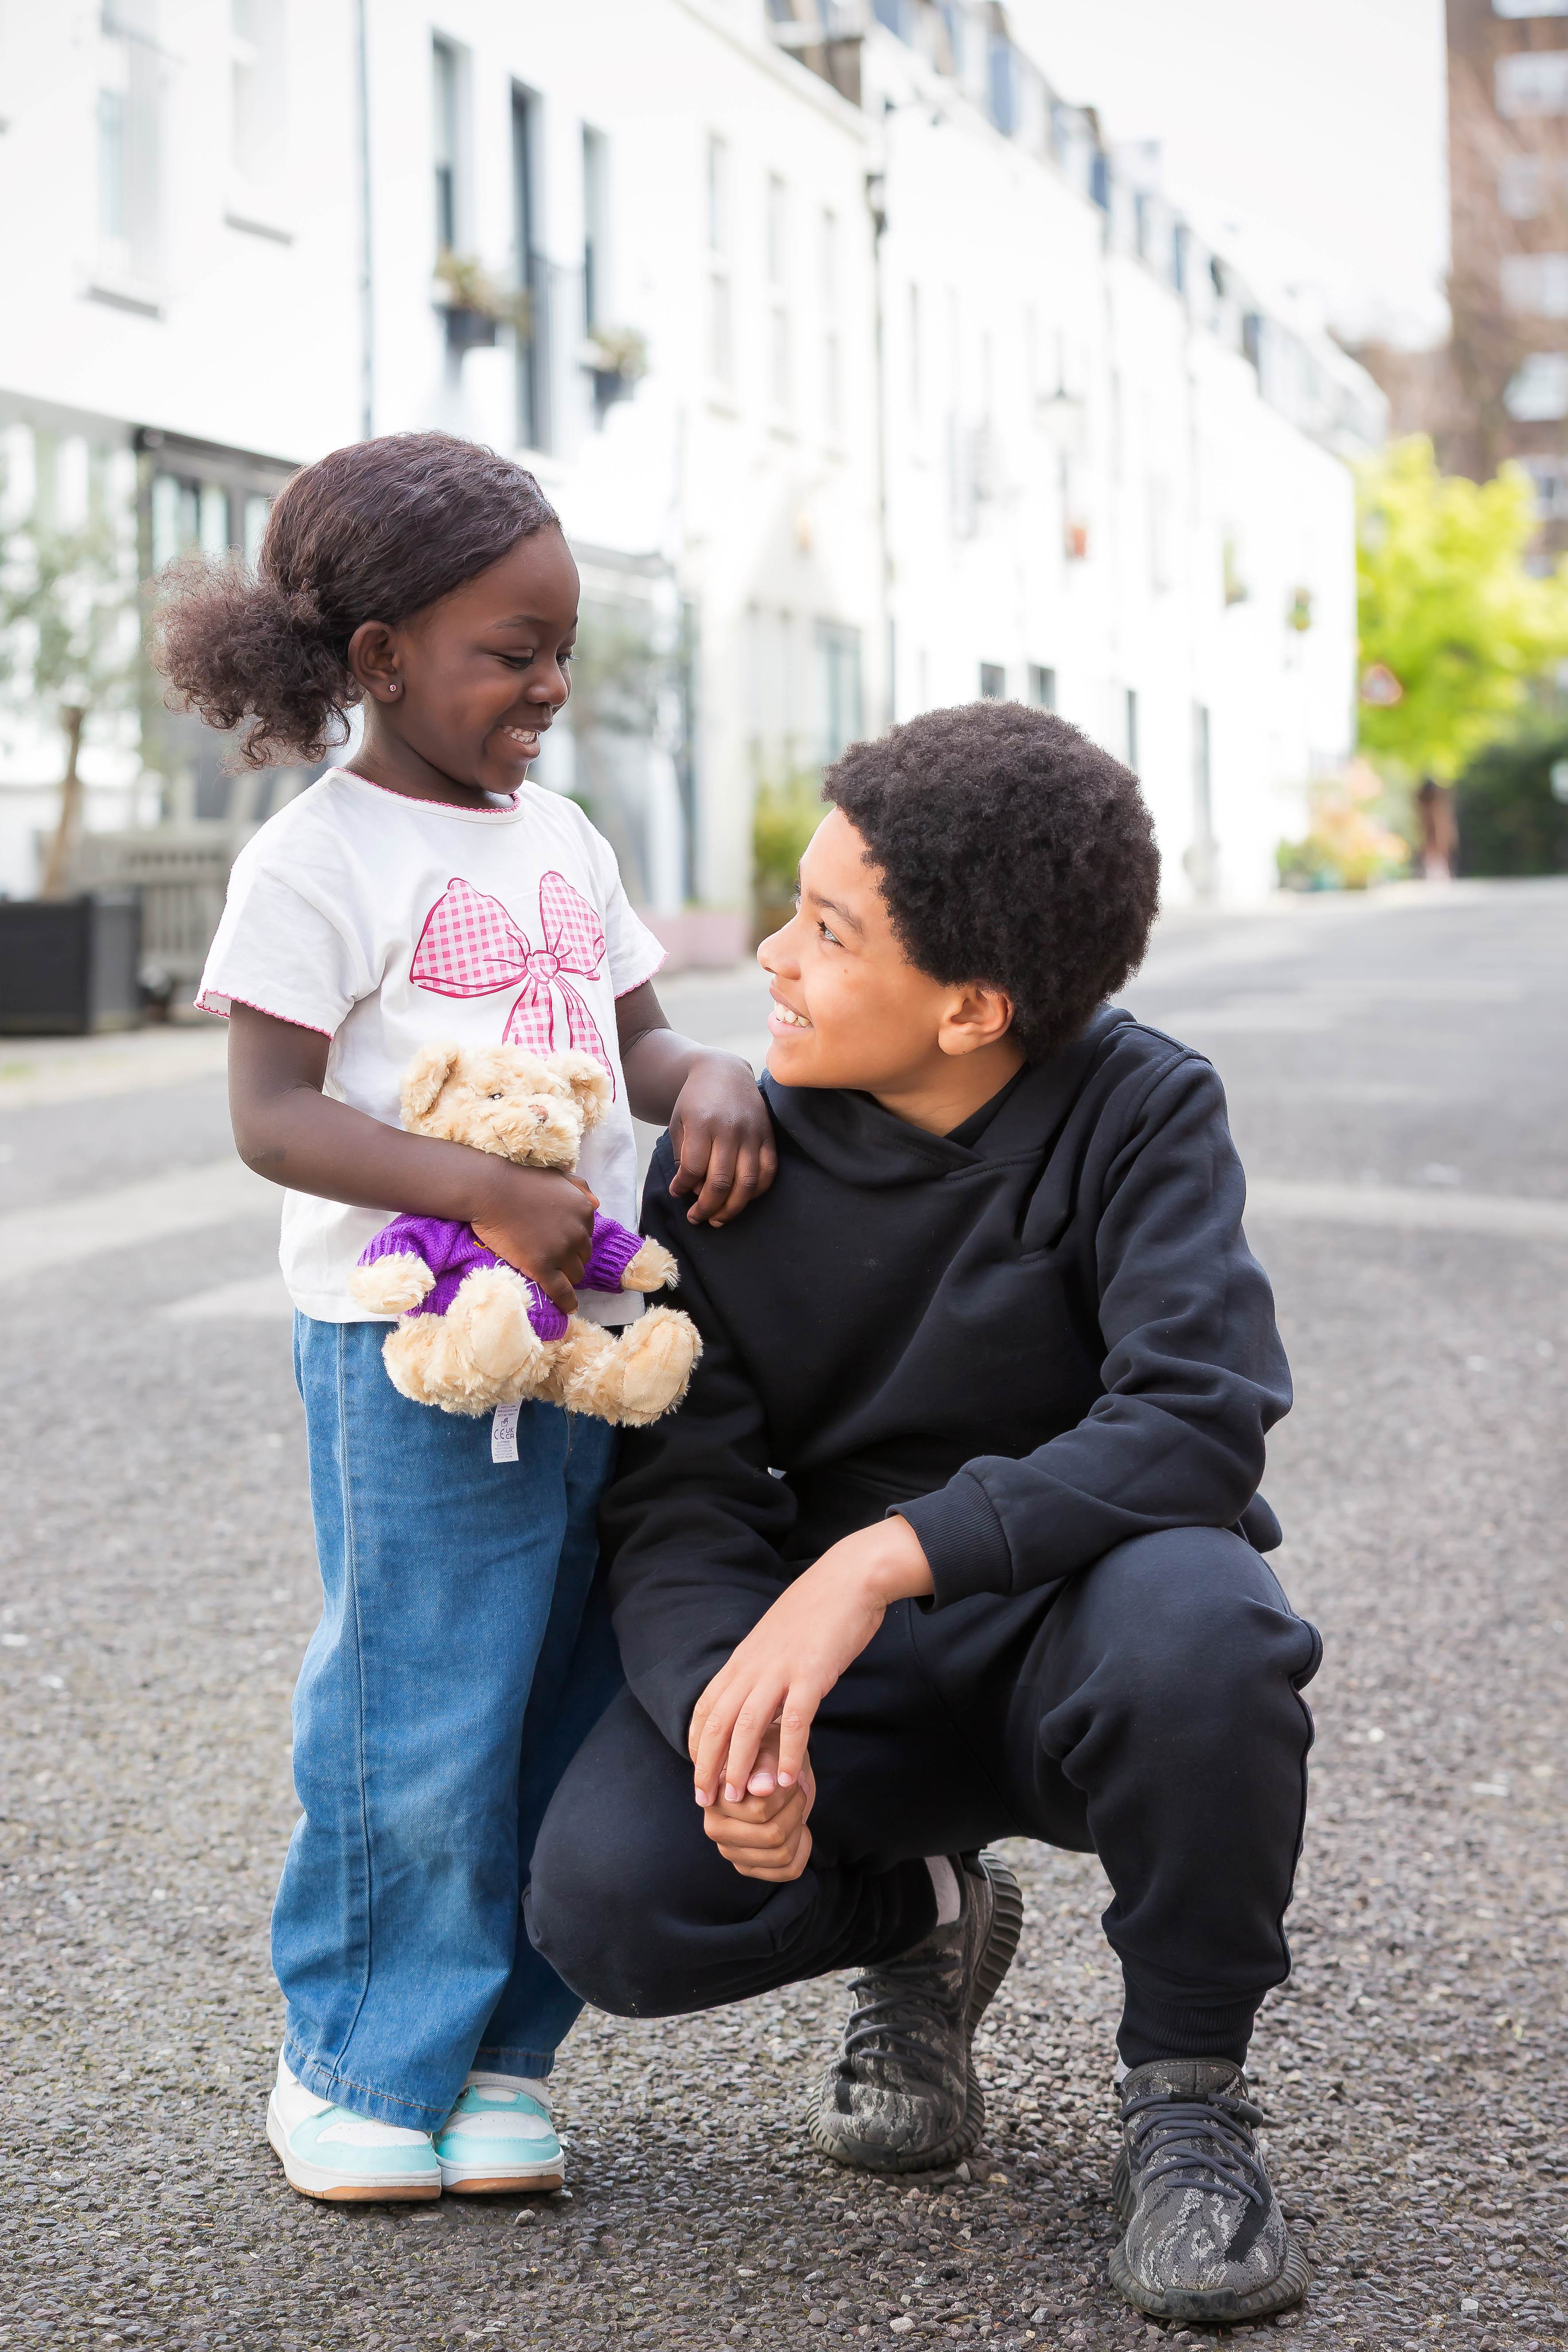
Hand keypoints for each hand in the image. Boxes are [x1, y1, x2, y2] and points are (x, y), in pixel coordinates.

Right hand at [471, 1165, 598, 1317]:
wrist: (490, 1191)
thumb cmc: (520, 1181)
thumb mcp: (557, 1176)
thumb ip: (579, 1188)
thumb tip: (597, 1204)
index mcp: (584, 1211)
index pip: (587, 1236)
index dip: (573, 1241)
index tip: (559, 1242)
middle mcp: (578, 1232)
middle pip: (582, 1257)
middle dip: (570, 1258)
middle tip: (551, 1257)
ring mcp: (560, 1251)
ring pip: (574, 1274)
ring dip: (565, 1275)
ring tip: (551, 1275)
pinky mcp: (542, 1267)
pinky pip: (561, 1291)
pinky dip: (567, 1302)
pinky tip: (568, 1308)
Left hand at [667, 1051, 776, 1226]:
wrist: (724, 1071)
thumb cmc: (695, 1101)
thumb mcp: (678, 1121)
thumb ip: (682, 1155)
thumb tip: (694, 1191)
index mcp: (702, 1123)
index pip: (692, 1169)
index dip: (682, 1188)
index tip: (677, 1192)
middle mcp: (730, 1129)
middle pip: (720, 1182)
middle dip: (705, 1207)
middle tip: (696, 1218)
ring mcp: (752, 1133)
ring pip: (746, 1183)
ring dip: (732, 1208)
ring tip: (718, 1219)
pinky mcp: (768, 1136)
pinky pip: (768, 1172)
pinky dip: (756, 1192)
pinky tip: (741, 1200)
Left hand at [688, 1516, 933, 1806]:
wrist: (850, 1577)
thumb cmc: (817, 1611)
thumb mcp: (778, 1640)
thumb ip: (765, 1669)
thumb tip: (758, 1700)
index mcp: (744, 1658)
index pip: (707, 1706)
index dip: (698, 1743)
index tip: (698, 1775)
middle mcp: (755, 1665)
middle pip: (719, 1721)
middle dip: (708, 1764)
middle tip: (705, 1800)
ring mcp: (782, 1668)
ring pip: (748, 1724)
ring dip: (741, 1765)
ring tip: (740, 1797)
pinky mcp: (812, 1673)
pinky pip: (796, 1720)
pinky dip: (788, 1752)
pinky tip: (788, 1780)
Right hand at [703, 1727, 816, 1880]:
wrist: (772, 1771)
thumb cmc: (768, 1756)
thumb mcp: (769, 1749)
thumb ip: (764, 1765)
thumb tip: (762, 1788)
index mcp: (714, 1799)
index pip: (760, 1810)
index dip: (787, 1793)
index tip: (790, 1778)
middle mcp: (716, 1830)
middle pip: (772, 1835)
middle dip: (795, 1810)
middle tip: (797, 1791)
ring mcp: (732, 1852)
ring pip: (782, 1854)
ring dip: (799, 1827)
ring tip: (796, 1807)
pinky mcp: (749, 1868)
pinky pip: (788, 1871)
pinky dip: (803, 1849)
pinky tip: (798, 1829)